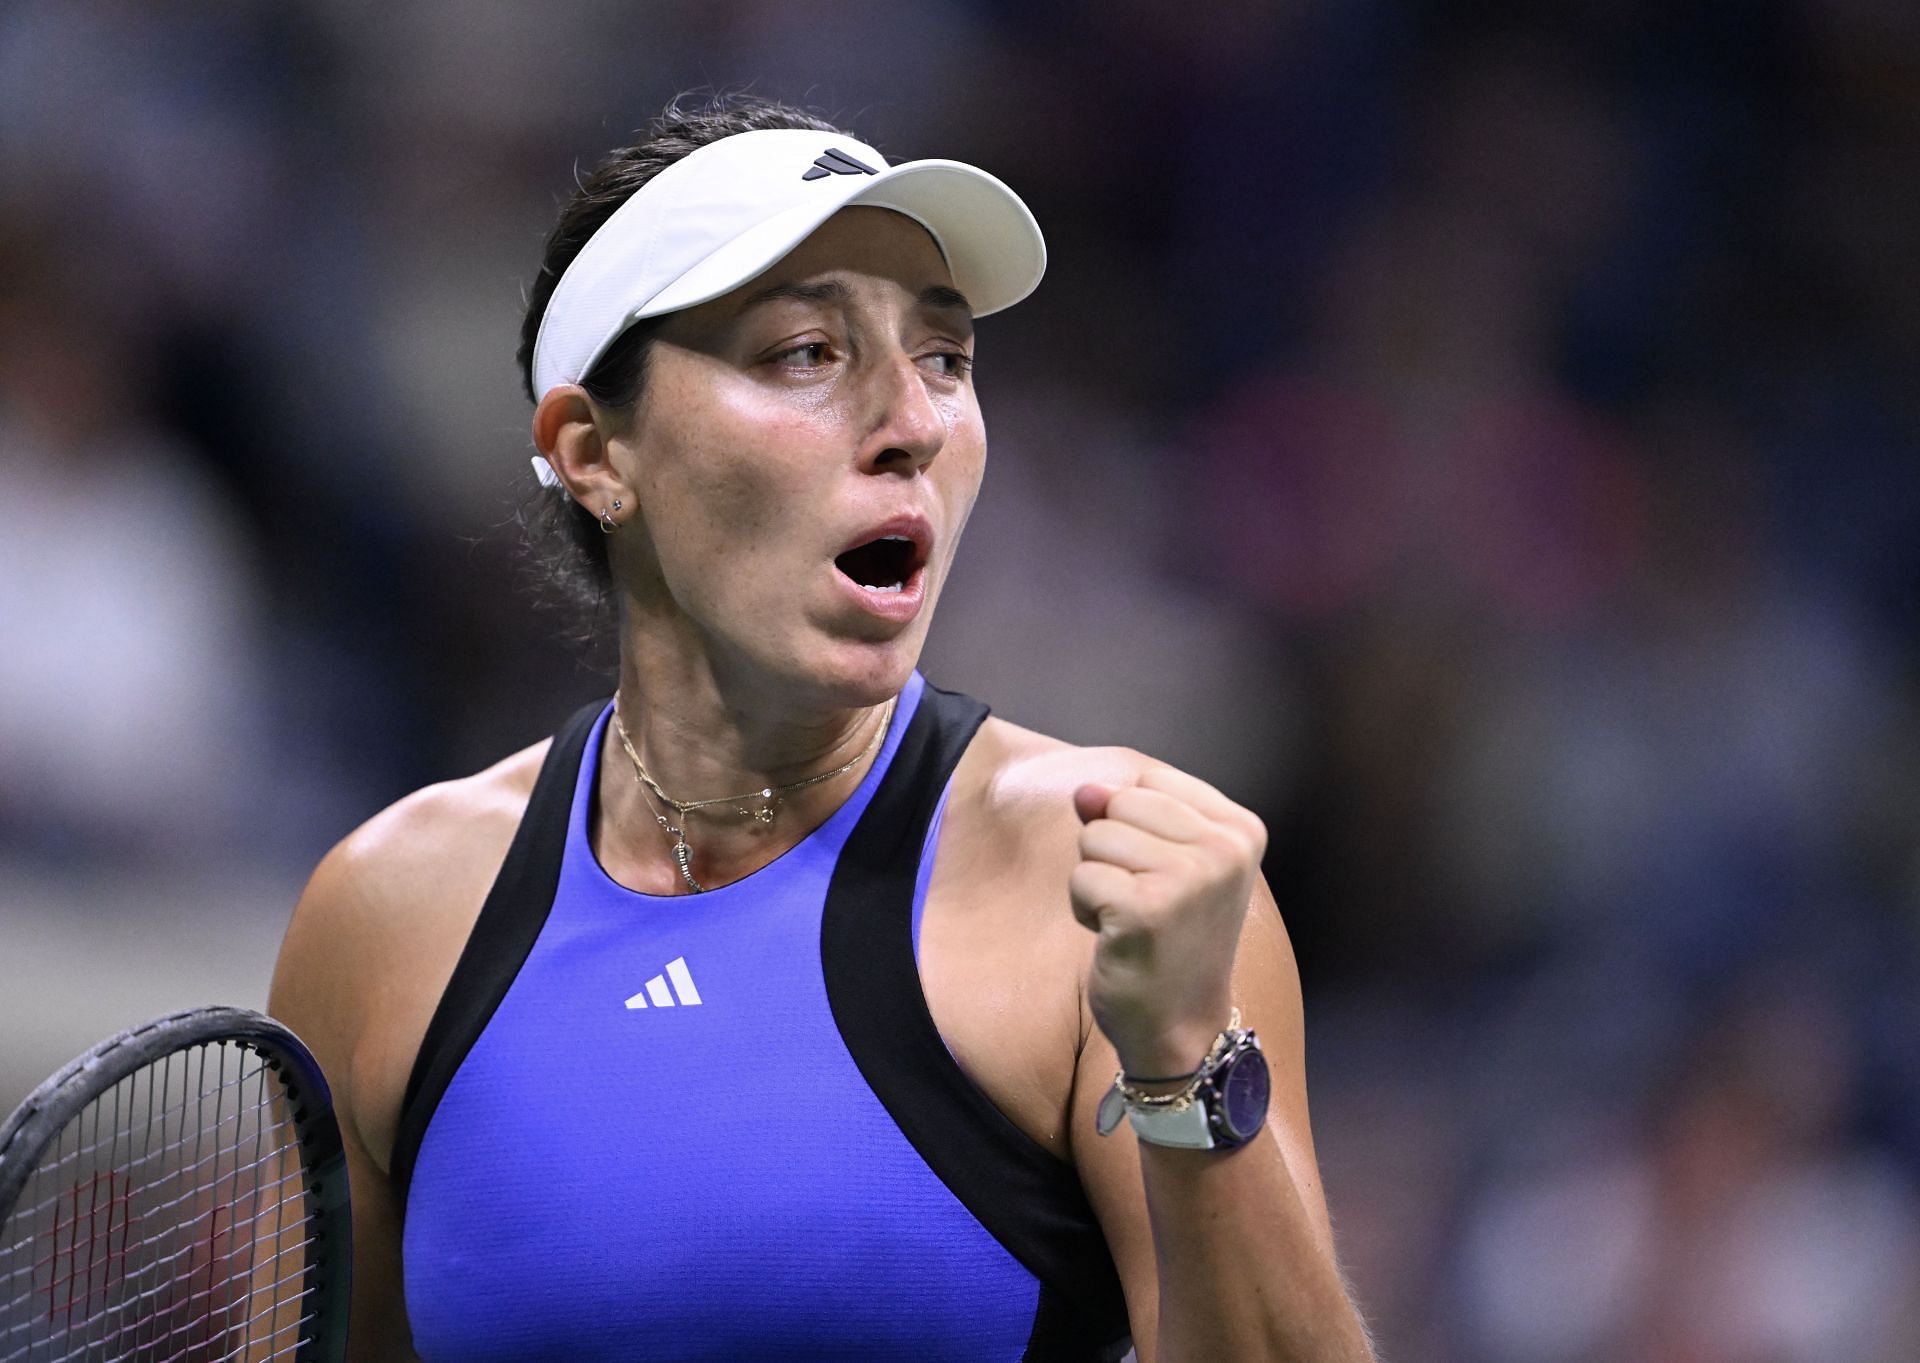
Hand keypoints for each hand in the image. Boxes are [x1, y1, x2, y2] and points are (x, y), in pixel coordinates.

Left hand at [1069, 765, 1268, 1078]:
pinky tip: (1117, 937)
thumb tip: (1085, 791)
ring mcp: (1190, 878)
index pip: (1149, 781)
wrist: (1180, 1024)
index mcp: (1241, 829)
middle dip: (1112, 852)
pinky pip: (1082, 877)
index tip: (1166, 876)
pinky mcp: (1149, 909)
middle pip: (1118, 803)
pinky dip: (1085, 909)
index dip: (1135, 825)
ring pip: (1094, 837)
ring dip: (1097, 881)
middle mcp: (1225, 848)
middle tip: (1145, 903)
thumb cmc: (1169, 937)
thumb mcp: (1162, 860)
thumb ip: (1124, 812)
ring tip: (1131, 919)